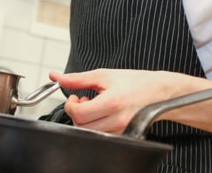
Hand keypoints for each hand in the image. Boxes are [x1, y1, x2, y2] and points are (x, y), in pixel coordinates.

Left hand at [50, 69, 176, 134]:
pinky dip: (94, 125)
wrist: (156, 91)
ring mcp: (121, 130)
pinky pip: (100, 135)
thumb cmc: (132, 81)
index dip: (70, 106)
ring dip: (84, 120)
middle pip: (82, 126)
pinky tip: (100, 113)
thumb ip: (77, 78)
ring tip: (92, 105)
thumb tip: (55, 77)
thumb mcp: (103, 75)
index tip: (74, 97)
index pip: (80, 114)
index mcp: (112, 102)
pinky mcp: (122, 135)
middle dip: (76, 113)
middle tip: (82, 100)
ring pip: (89, 133)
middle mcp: (117, 120)